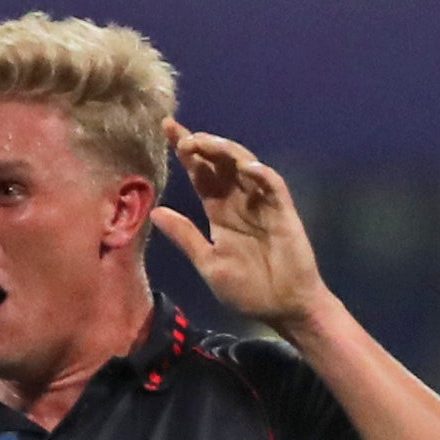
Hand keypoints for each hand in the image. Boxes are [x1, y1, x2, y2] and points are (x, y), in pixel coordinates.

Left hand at [152, 122, 328, 335]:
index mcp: (219, 213)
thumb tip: (155, 212)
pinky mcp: (284, 212)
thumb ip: (186, 236)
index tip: (166, 130)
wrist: (284, 309)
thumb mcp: (209, 264)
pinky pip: (273, 186)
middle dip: (202, 145)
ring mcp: (262, 204)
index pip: (200, 174)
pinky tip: (246, 167)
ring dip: (226, 152)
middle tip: (181, 136)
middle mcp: (239, 202)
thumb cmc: (248, 290)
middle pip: (219, 163)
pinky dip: (262, 174)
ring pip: (245, 166)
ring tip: (205, 144)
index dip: (186, 154)